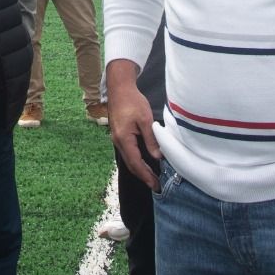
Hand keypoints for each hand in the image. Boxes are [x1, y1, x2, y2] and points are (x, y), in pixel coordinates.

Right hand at [108, 71, 161, 190]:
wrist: (119, 89)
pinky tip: (144, 163)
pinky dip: (136, 161)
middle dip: (143, 176)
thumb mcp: (145, 119)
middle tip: (156, 186)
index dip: (146, 175)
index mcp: (124, 139)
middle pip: (131, 164)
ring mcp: (117, 139)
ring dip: (140, 170)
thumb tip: (157, 156)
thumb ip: (151, 139)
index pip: (136, 163)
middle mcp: (118, 142)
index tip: (155, 185)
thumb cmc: (132, 101)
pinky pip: (128, 153)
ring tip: (152, 177)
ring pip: (128, 160)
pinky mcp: (119, 135)